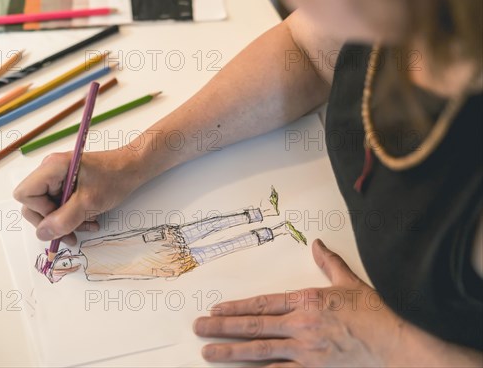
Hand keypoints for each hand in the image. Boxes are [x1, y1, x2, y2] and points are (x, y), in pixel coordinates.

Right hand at [13, 149, 145, 245]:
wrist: (133, 168)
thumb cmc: (115, 178)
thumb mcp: (89, 203)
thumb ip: (64, 220)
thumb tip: (42, 234)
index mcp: (52, 167)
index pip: (26, 195)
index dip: (40, 211)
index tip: (62, 217)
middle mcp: (50, 170)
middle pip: (34, 203)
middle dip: (54, 222)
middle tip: (73, 233)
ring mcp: (57, 177)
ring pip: (48, 207)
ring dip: (66, 221)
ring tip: (87, 225)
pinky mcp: (66, 183)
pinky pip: (59, 204)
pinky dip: (72, 215)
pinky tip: (89, 220)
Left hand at [193, 239, 405, 366]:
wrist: (397, 345)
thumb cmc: (374, 314)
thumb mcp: (350, 283)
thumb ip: (329, 264)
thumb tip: (317, 243)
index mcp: (306, 301)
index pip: (262, 303)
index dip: (236, 307)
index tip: (215, 309)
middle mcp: (301, 325)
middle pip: (253, 326)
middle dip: (222, 328)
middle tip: (198, 328)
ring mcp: (305, 351)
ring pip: (259, 351)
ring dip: (231, 352)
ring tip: (208, 352)